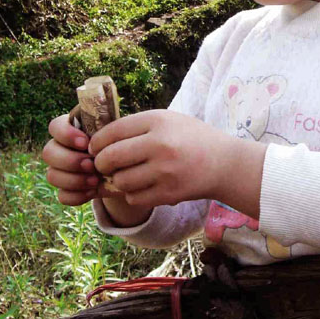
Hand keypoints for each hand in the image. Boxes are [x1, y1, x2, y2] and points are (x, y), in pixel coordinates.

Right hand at [42, 114, 115, 205]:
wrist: (128, 167)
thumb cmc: (120, 144)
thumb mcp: (116, 133)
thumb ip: (107, 129)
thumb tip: (106, 131)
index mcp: (71, 128)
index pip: (55, 126)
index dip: (66, 135)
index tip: (86, 142)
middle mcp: (61, 148)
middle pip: (48, 152)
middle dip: (70, 161)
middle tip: (92, 165)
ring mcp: (61, 169)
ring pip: (51, 175)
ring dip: (74, 179)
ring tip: (95, 180)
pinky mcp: (67, 189)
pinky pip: (62, 195)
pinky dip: (76, 195)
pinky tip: (92, 191)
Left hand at [89, 110, 266, 217]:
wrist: (225, 163)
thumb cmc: (191, 138)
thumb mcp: (168, 120)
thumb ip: (137, 126)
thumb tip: (98, 140)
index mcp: (158, 121)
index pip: (112, 131)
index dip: (96, 142)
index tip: (95, 148)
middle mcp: (160, 144)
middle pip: (111, 157)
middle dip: (100, 163)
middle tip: (103, 165)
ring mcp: (165, 171)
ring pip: (120, 181)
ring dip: (117, 180)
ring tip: (125, 175)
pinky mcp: (169, 193)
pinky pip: (134, 198)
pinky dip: (132, 194)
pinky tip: (141, 186)